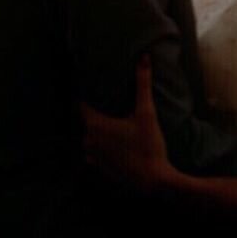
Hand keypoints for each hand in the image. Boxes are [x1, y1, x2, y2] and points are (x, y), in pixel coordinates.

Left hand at [81, 55, 175, 195]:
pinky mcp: (100, 168)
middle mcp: (89, 140)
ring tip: (113, 121)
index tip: (92, 86)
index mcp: (95, 125)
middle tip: (109, 102)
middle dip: (97, 111)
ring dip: (99, 130)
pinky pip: (95, 151)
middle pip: (87, 120)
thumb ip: (142, 84)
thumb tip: (144, 57)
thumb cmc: (149, 146)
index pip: (82, 104)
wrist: (155, 180)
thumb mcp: (147, 112)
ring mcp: (92, 156)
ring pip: (90, 136)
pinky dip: (102, 145)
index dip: (87, 94)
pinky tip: (116, 141)